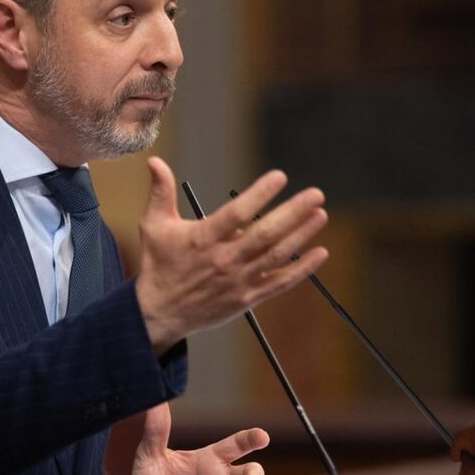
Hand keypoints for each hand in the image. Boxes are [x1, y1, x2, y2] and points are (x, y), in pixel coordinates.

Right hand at [134, 157, 327, 353]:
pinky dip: (302, 270)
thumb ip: (159, 193)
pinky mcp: (248, 298)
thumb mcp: (154, 226)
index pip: (236, 213)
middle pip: (265, 234)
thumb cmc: (159, 265)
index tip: (280, 177)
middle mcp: (224, 260)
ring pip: (276, 256)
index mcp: (203, 239)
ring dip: (301, 235)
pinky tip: (320, 254)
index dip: (259, 194)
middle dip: (293, 212)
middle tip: (316, 194)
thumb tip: (154, 161)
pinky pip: (280, 283)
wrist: (161, 313)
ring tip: (320, 215)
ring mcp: (239, 281)